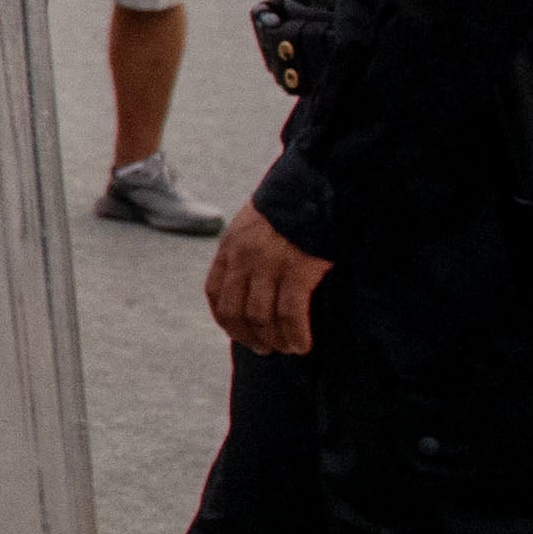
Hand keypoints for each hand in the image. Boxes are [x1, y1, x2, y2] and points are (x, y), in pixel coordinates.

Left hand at [203, 203, 329, 356]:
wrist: (318, 183)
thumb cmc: (292, 205)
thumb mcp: (255, 223)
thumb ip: (247, 248)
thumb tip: (253, 282)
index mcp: (231, 246)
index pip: (214, 292)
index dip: (225, 319)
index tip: (240, 333)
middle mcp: (244, 258)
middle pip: (235, 311)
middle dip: (248, 337)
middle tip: (266, 349)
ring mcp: (269, 264)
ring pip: (262, 318)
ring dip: (275, 341)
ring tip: (290, 348)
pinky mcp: (298, 269)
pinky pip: (291, 314)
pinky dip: (296, 335)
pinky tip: (303, 344)